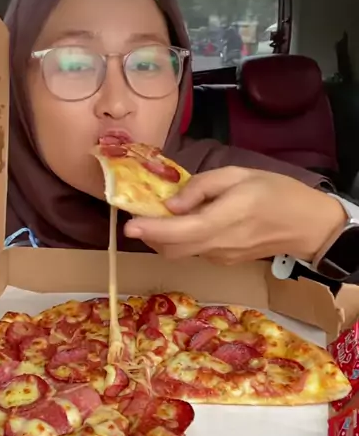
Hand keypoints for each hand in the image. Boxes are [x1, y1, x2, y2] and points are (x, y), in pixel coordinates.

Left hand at [124, 167, 346, 263]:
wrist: (307, 225)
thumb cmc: (276, 192)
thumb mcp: (240, 175)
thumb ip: (202, 187)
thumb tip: (172, 204)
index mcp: (224, 219)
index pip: (181, 231)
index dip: (152, 230)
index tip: (129, 224)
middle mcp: (218, 245)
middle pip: (172, 249)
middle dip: (149, 235)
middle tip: (138, 213)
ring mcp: (220, 257)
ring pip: (180, 252)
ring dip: (163, 237)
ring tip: (159, 214)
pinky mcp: (224, 261)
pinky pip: (193, 251)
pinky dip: (180, 239)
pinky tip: (185, 221)